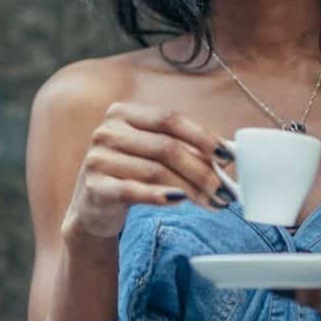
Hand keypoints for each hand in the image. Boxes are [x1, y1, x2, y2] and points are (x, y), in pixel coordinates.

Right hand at [61, 102, 235, 240]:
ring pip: (155, 170)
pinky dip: (158, 196)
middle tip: (223, 191)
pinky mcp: (95, 187)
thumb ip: (185, 148)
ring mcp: (98, 158)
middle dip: (201, 171)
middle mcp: (107, 131)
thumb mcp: (153, 155)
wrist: (93, 207)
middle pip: (166, 147)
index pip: (170, 119)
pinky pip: (132, 190)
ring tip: (211, 203)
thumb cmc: (130, 174)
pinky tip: (178, 200)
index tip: (227, 157)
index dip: (202, 136)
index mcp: (124, 113)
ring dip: (190, 189)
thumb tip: (227, 154)